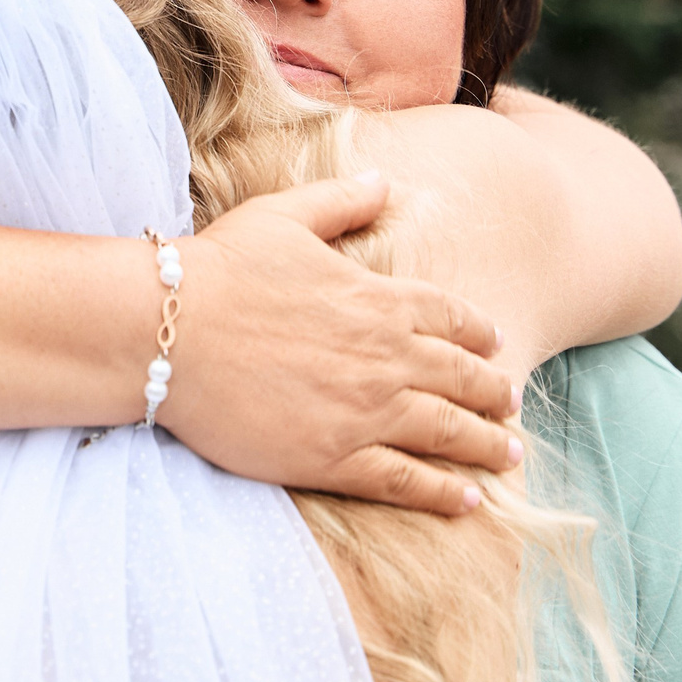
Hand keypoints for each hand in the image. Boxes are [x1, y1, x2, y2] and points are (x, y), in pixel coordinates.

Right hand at [157, 173, 521, 516]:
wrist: (168, 332)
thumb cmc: (221, 270)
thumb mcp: (285, 216)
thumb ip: (342, 201)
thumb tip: (383, 181)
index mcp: (379, 300)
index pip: (450, 318)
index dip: (479, 332)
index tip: (496, 344)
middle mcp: (387, 358)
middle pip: (462, 378)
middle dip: (494, 392)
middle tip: (513, 405)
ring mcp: (365, 412)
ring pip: (447, 432)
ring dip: (485, 444)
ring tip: (508, 454)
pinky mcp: (334, 458)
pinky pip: (405, 480)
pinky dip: (443, 492)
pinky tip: (467, 500)